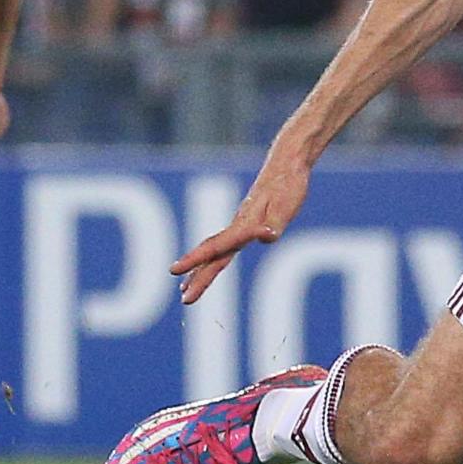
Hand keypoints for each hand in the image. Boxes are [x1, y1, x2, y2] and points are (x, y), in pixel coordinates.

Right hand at [173, 146, 312, 303]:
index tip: (174, 271)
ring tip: (185, 287)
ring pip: (215, 250)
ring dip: (200, 269)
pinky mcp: (247, 224)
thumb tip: (264, 237)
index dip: (196, 261)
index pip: (215, 247)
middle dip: (197, 277)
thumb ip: (274, 225)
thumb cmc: (288, 185)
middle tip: (184, 299)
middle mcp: (237, 227)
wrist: (288, 164)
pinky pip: (225, 245)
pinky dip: (213, 258)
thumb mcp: (286, 207)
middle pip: (213, 255)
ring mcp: (240, 225)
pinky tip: (210, 264)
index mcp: (243, 226)